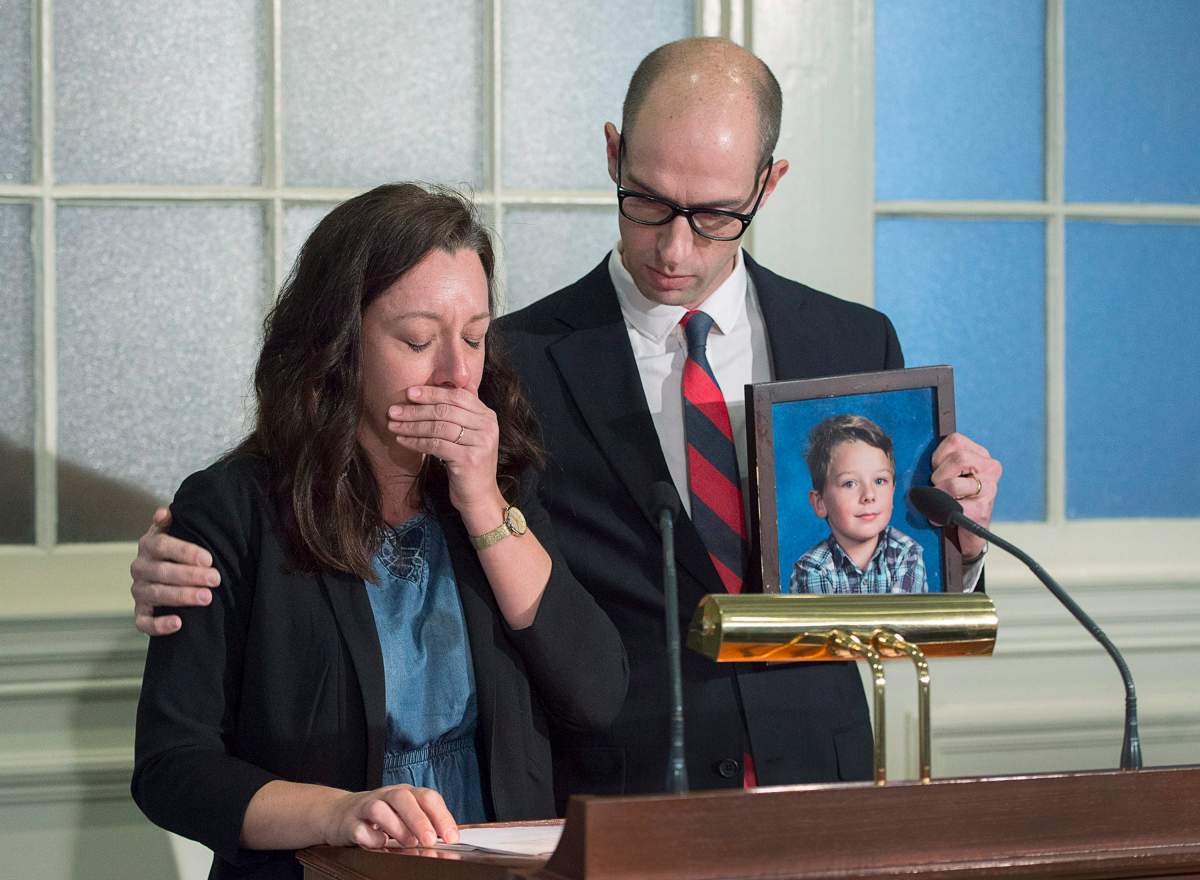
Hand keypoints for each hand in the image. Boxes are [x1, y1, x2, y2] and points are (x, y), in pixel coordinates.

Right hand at [130, 507, 220, 635]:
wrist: (167, 569)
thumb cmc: (178, 549)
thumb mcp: (176, 531)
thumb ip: (172, 521)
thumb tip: (164, 512)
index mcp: (148, 545)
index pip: (162, 545)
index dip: (185, 552)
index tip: (208, 559)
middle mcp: (139, 567)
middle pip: (162, 571)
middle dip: (190, 576)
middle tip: (215, 579)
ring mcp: (139, 590)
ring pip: (156, 594)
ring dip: (181, 596)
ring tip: (206, 597)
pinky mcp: (141, 612)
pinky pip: (143, 622)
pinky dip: (158, 625)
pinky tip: (178, 623)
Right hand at [323, 785, 458, 849]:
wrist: (338, 812)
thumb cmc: (378, 816)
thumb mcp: (403, 814)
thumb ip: (423, 823)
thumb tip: (447, 839)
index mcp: (405, 793)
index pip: (427, 797)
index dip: (442, 815)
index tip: (451, 837)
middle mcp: (386, 796)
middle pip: (403, 798)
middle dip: (420, 820)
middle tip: (430, 840)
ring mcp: (365, 807)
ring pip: (380, 809)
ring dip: (397, 827)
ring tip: (408, 843)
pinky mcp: (348, 823)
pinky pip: (359, 829)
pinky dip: (370, 838)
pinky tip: (379, 844)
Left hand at [387, 386, 500, 518]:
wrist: (479, 497)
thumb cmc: (469, 463)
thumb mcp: (469, 434)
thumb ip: (462, 411)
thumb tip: (445, 382)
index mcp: (487, 416)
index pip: (457, 396)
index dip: (432, 392)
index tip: (409, 392)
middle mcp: (487, 426)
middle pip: (446, 410)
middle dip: (416, 409)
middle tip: (394, 410)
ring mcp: (480, 442)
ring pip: (439, 427)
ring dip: (412, 425)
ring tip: (393, 425)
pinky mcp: (469, 459)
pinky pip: (436, 445)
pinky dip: (416, 441)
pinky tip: (402, 440)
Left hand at [930, 432, 1002, 558]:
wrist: (968, 531)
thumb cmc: (953, 498)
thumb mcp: (948, 472)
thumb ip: (941, 460)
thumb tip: (915, 453)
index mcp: (980, 454)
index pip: (955, 441)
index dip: (938, 457)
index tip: (937, 470)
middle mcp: (991, 468)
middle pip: (958, 459)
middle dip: (939, 475)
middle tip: (938, 487)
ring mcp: (990, 490)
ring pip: (953, 484)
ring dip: (939, 494)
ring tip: (942, 501)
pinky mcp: (981, 510)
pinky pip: (951, 507)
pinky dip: (938, 514)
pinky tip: (941, 517)